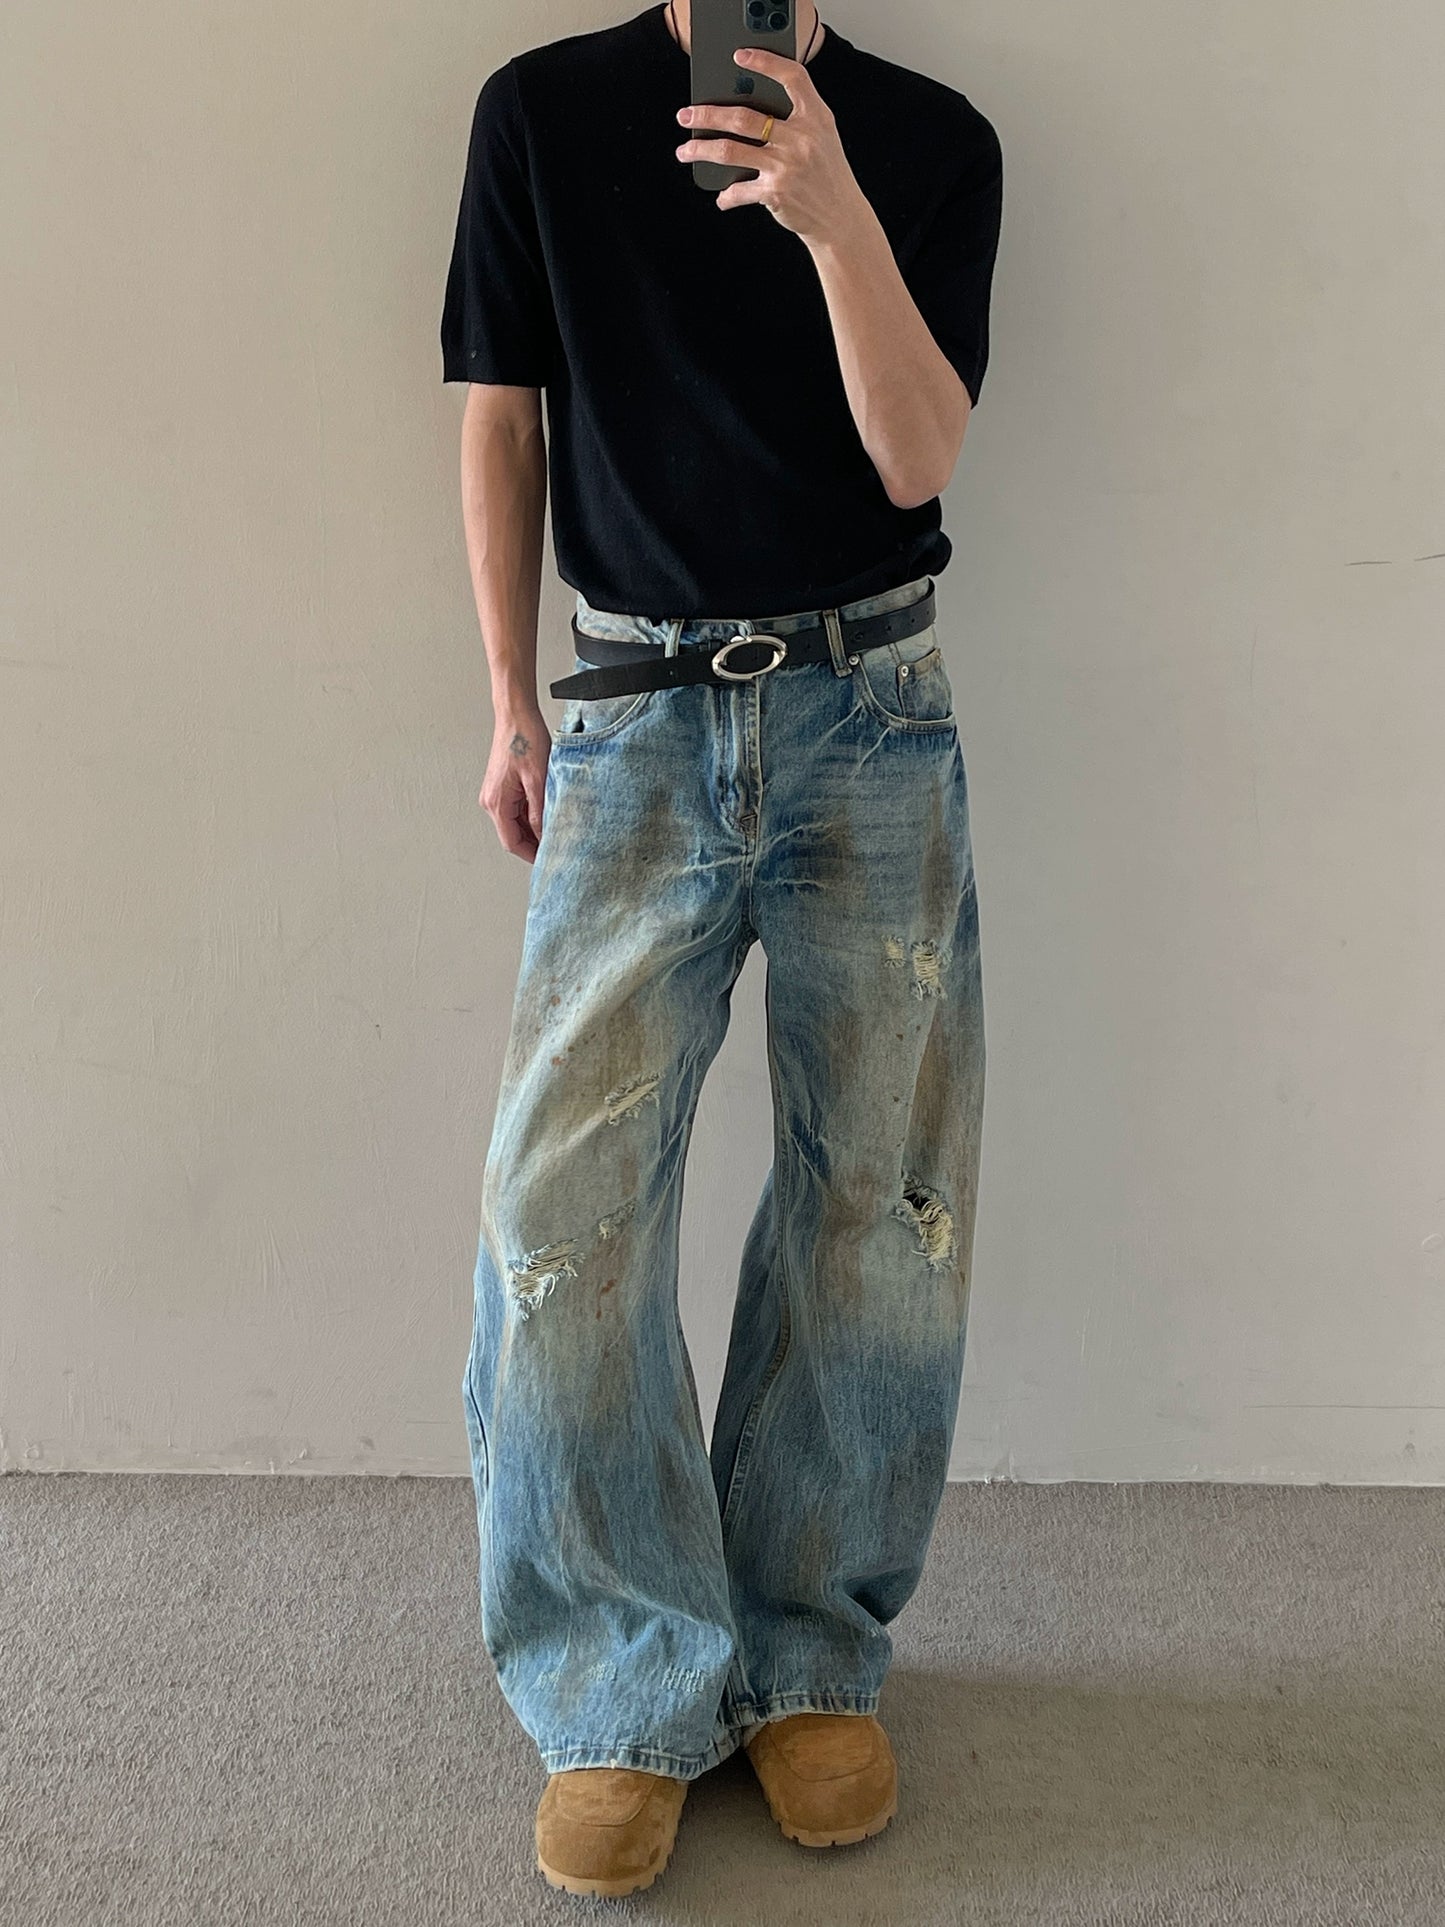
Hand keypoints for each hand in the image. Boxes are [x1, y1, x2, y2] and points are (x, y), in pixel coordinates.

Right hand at [480, 706, 549, 862]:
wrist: (516, 715)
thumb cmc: (525, 739)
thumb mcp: (538, 780)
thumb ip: (539, 812)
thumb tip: (544, 836)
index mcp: (496, 803)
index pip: (512, 843)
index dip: (532, 855)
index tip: (549, 860)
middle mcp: (491, 801)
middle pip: (512, 835)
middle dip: (534, 844)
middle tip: (558, 847)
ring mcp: (495, 794)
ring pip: (515, 824)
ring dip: (533, 829)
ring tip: (556, 829)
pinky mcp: (502, 788)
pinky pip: (516, 810)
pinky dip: (530, 816)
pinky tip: (546, 813)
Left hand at [674, 46, 867, 246]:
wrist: (840, 218)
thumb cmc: (826, 174)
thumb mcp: (822, 137)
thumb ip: (796, 117)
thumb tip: (747, 106)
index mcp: (815, 117)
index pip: (792, 77)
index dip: (766, 62)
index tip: (740, 56)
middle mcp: (800, 138)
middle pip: (743, 117)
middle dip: (708, 114)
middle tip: (686, 115)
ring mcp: (786, 166)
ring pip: (731, 151)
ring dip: (702, 150)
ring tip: (685, 150)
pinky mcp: (775, 193)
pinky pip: (740, 190)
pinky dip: (727, 196)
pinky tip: (722, 196)